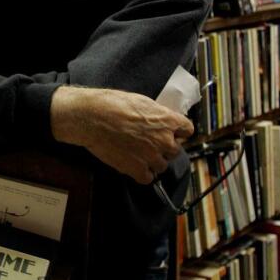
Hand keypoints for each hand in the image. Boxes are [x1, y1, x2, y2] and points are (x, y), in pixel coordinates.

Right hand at [51, 86, 192, 184]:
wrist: (92, 118)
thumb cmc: (112, 104)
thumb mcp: (141, 101)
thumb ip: (156, 114)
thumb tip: (160, 120)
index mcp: (167, 120)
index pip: (187, 130)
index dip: (178, 132)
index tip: (171, 133)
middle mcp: (164, 140)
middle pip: (175, 151)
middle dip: (163, 148)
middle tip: (148, 144)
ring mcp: (152, 156)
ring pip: (162, 166)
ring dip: (152, 162)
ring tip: (137, 155)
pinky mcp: (137, 169)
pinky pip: (148, 178)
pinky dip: (141, 174)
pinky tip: (132, 165)